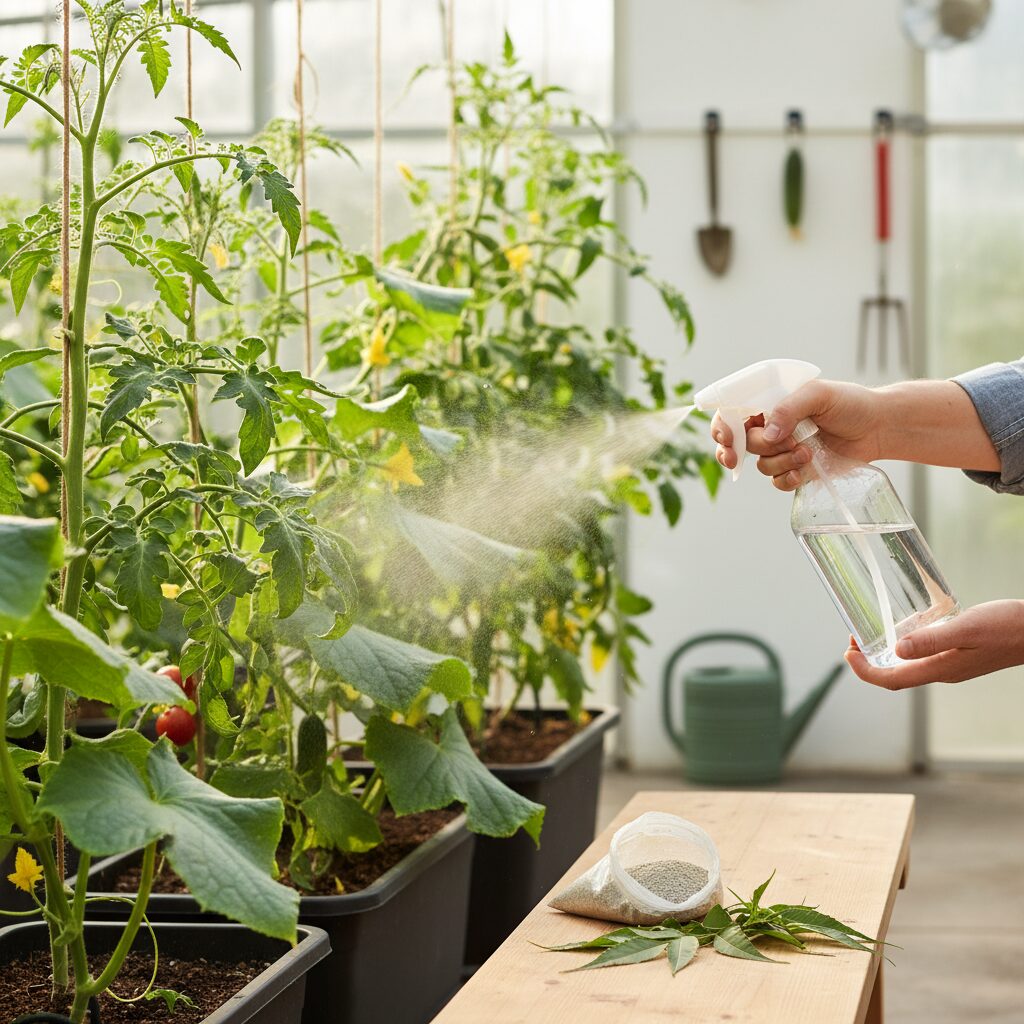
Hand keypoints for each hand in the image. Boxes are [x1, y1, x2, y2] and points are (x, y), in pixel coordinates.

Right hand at [710, 380, 883, 490]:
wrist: (878, 427)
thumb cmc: (849, 403)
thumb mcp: (818, 394)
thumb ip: (788, 408)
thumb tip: (767, 434)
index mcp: (768, 404)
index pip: (731, 416)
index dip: (722, 430)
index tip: (728, 442)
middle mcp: (771, 428)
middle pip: (744, 444)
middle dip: (762, 447)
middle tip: (786, 442)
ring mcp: (782, 451)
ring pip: (762, 465)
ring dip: (782, 461)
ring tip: (808, 452)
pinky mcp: (796, 471)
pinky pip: (777, 482)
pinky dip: (787, 478)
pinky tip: (804, 470)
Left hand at [845, 601, 1023, 688]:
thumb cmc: (1007, 627)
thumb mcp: (966, 629)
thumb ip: (932, 640)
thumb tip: (896, 650)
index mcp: (941, 670)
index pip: (892, 681)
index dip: (864, 671)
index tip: (847, 654)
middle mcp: (943, 672)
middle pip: (895, 676)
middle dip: (869, 662)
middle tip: (853, 641)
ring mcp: (951, 665)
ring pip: (908, 666)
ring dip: (884, 655)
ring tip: (869, 635)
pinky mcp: (959, 655)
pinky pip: (923, 656)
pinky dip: (904, 647)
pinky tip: (903, 628)